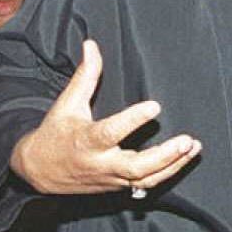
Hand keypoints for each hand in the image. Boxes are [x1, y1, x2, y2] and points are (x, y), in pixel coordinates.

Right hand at [10, 40, 201, 194]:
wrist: (38, 171)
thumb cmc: (55, 133)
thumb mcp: (67, 103)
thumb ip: (85, 75)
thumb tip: (91, 45)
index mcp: (86, 141)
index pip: (112, 132)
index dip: (133, 120)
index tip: (155, 106)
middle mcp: (101, 163)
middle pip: (136, 167)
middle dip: (164, 156)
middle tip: (186, 141)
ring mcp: (111, 178)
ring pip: (146, 180)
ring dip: (173, 165)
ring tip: (193, 147)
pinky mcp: (118, 186)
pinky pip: (145, 184)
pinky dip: (167, 172)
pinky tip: (184, 158)